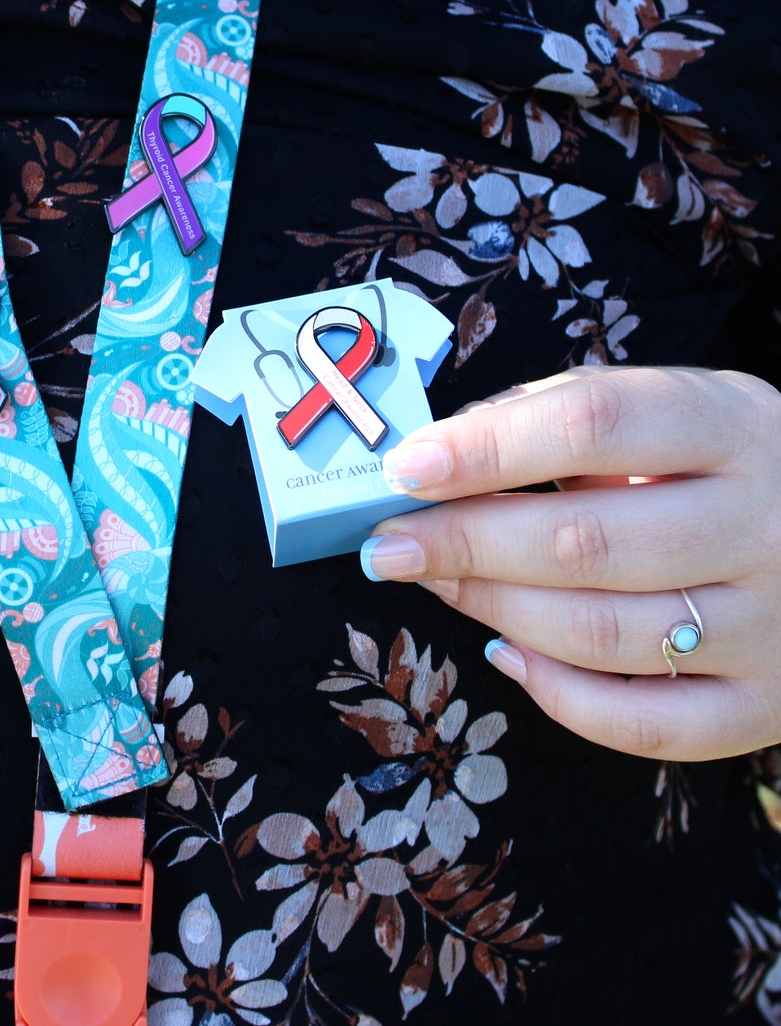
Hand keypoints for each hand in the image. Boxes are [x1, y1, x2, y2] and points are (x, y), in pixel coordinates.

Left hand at [359, 366, 780, 760]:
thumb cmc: (718, 461)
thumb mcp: (668, 405)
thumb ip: (558, 416)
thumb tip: (435, 455)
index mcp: (728, 425)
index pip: (593, 423)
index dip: (487, 446)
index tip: (406, 468)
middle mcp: (761, 526)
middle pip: (586, 540)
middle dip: (464, 542)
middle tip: (388, 544)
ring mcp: (772, 624)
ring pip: (604, 633)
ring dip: (492, 608)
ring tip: (435, 581)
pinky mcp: (768, 704)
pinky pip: (649, 725)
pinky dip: (560, 697)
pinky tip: (504, 652)